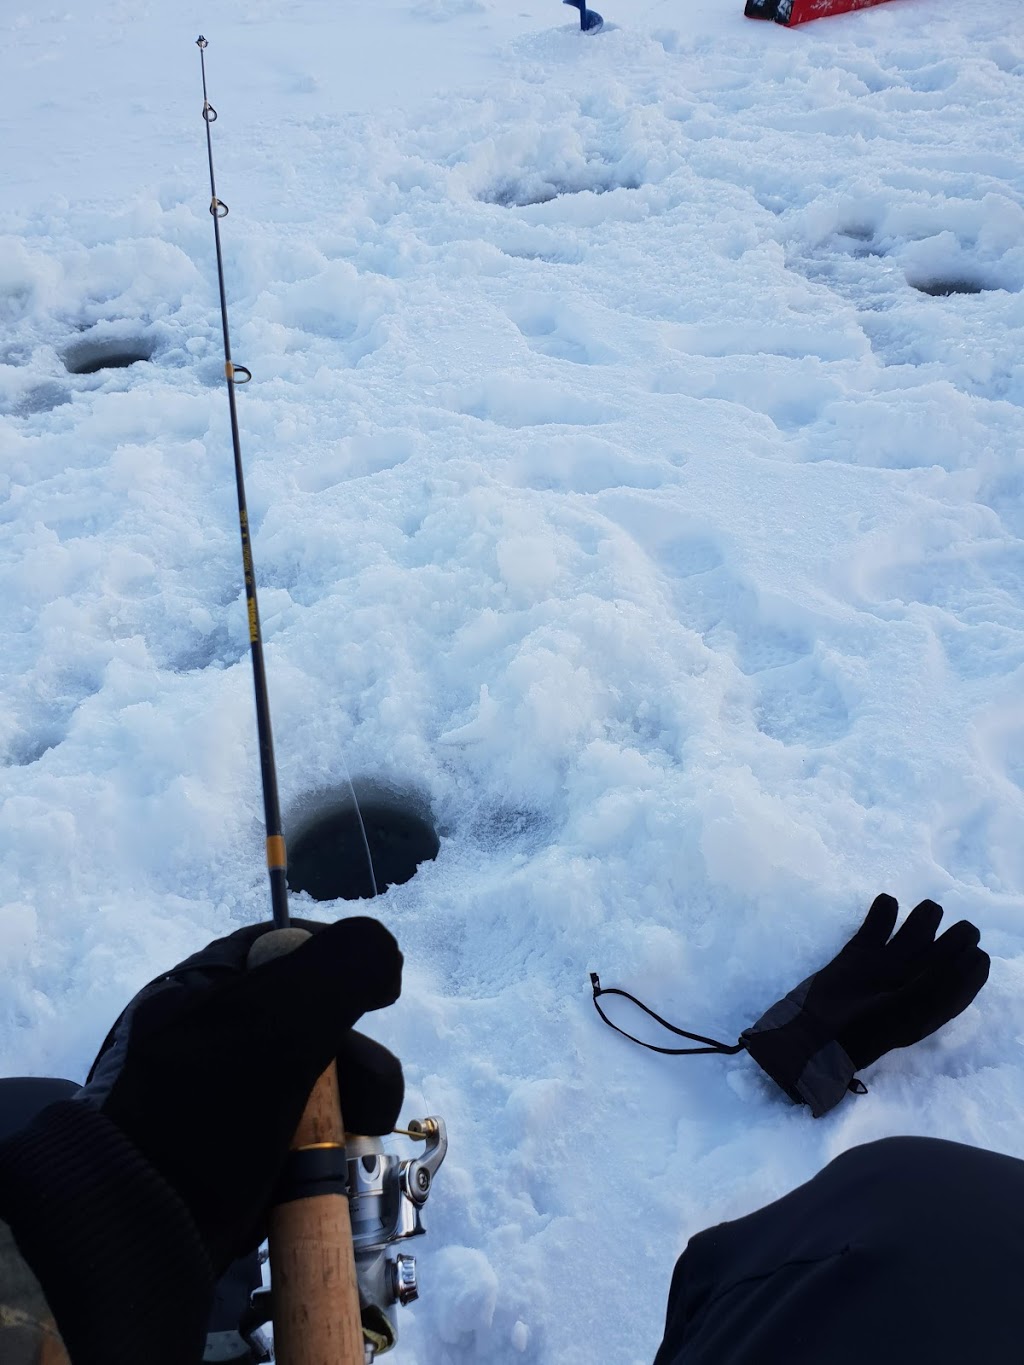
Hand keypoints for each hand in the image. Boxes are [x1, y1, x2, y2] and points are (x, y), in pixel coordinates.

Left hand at [81, 915, 403, 1271]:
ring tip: (336, 1144)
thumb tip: (385, 955)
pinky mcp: (252, 1147)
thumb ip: (342, 968)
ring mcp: (236, 1093)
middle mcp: (221, 1030)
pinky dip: (328, 1147)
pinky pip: (312, 1129)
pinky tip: (320, 1169)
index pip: (291, 942)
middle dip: (353, 1061)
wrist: (143, 1235)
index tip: (372, 998)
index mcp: (208, 984)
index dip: (341, 964)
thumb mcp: (276, 1020)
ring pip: (327, 1080)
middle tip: (346, 1095)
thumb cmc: (204, 1113)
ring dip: (349, 1110)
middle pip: (323, 1019)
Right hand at [741, 895, 988, 1116]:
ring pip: (915, 931)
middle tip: (955, 931)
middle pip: (946, 948)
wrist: (816, 1036)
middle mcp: (914, 982)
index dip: (973, 960)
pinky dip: (884, 910)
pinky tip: (887, 903)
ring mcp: (886, 967)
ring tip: (925, 912)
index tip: (970, 952)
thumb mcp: (915, 1013)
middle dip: (956, 935)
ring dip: (925, 916)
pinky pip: (876, 926)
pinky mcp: (858, 955)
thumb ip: (943, 985)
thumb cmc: (868, 1030)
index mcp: (933, 1003)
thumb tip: (972, 956)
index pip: (968, 974)